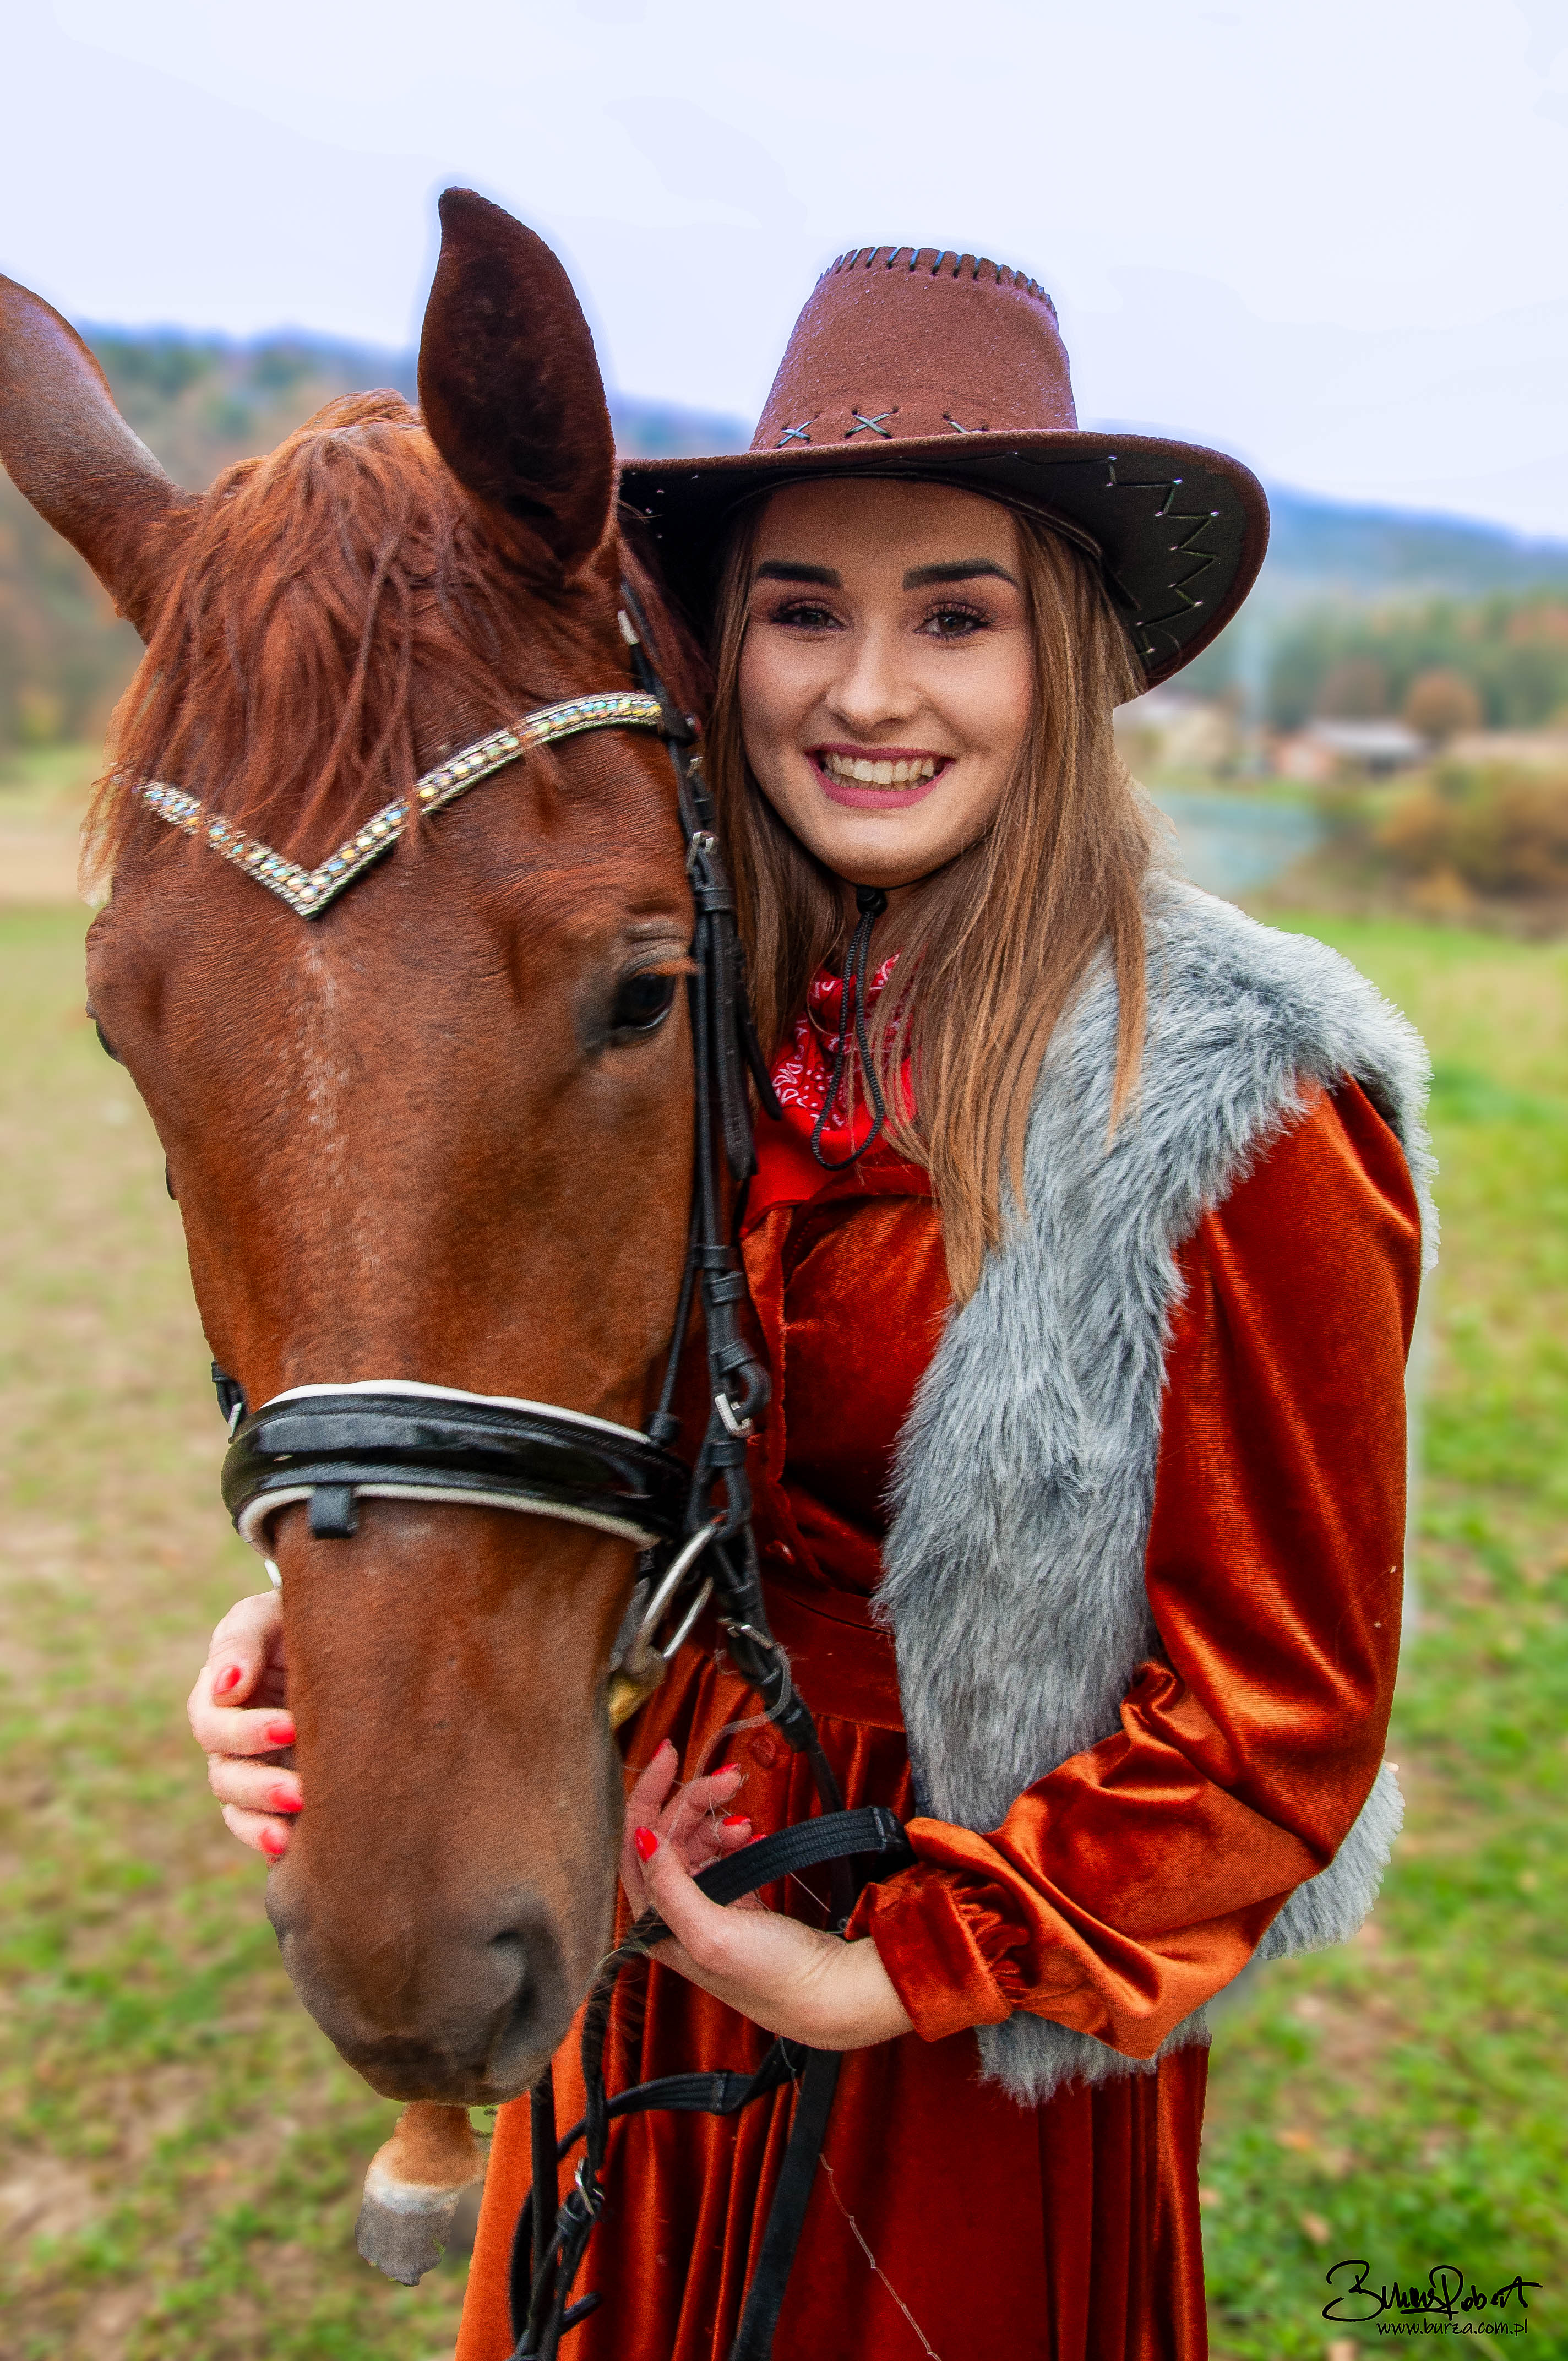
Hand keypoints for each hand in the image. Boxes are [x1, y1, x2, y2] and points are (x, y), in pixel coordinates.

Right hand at [186, 1589, 297, 1858]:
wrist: (341, 1636)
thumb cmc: (300, 1618)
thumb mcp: (268, 1615)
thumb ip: (243, 1640)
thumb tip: (226, 1686)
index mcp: (220, 1693)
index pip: (213, 1721)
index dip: (245, 1730)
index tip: (290, 1728)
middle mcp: (229, 1735)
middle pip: (224, 1771)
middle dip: (258, 1784)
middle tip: (298, 1791)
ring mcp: (252, 1766)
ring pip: (237, 1804)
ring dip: (262, 1818)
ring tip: (292, 1829)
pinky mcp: (275, 1791)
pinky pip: (258, 1825)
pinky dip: (264, 1839)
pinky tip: (287, 1850)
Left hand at [622, 1740, 912, 2052]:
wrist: (828, 1993)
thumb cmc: (771, 1976)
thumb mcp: (711, 1932)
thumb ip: (670, 1887)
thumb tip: (641, 1838)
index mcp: (656, 1926)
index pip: (636, 1845)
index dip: (648, 1796)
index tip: (669, 1754)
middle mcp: (674, 1915)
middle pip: (671, 1835)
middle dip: (698, 1802)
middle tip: (731, 1779)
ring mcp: (706, 1906)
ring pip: (699, 1841)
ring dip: (722, 1823)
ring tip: (749, 1827)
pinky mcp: (735, 1901)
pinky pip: (725, 1854)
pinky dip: (738, 1839)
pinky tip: (755, 1837)